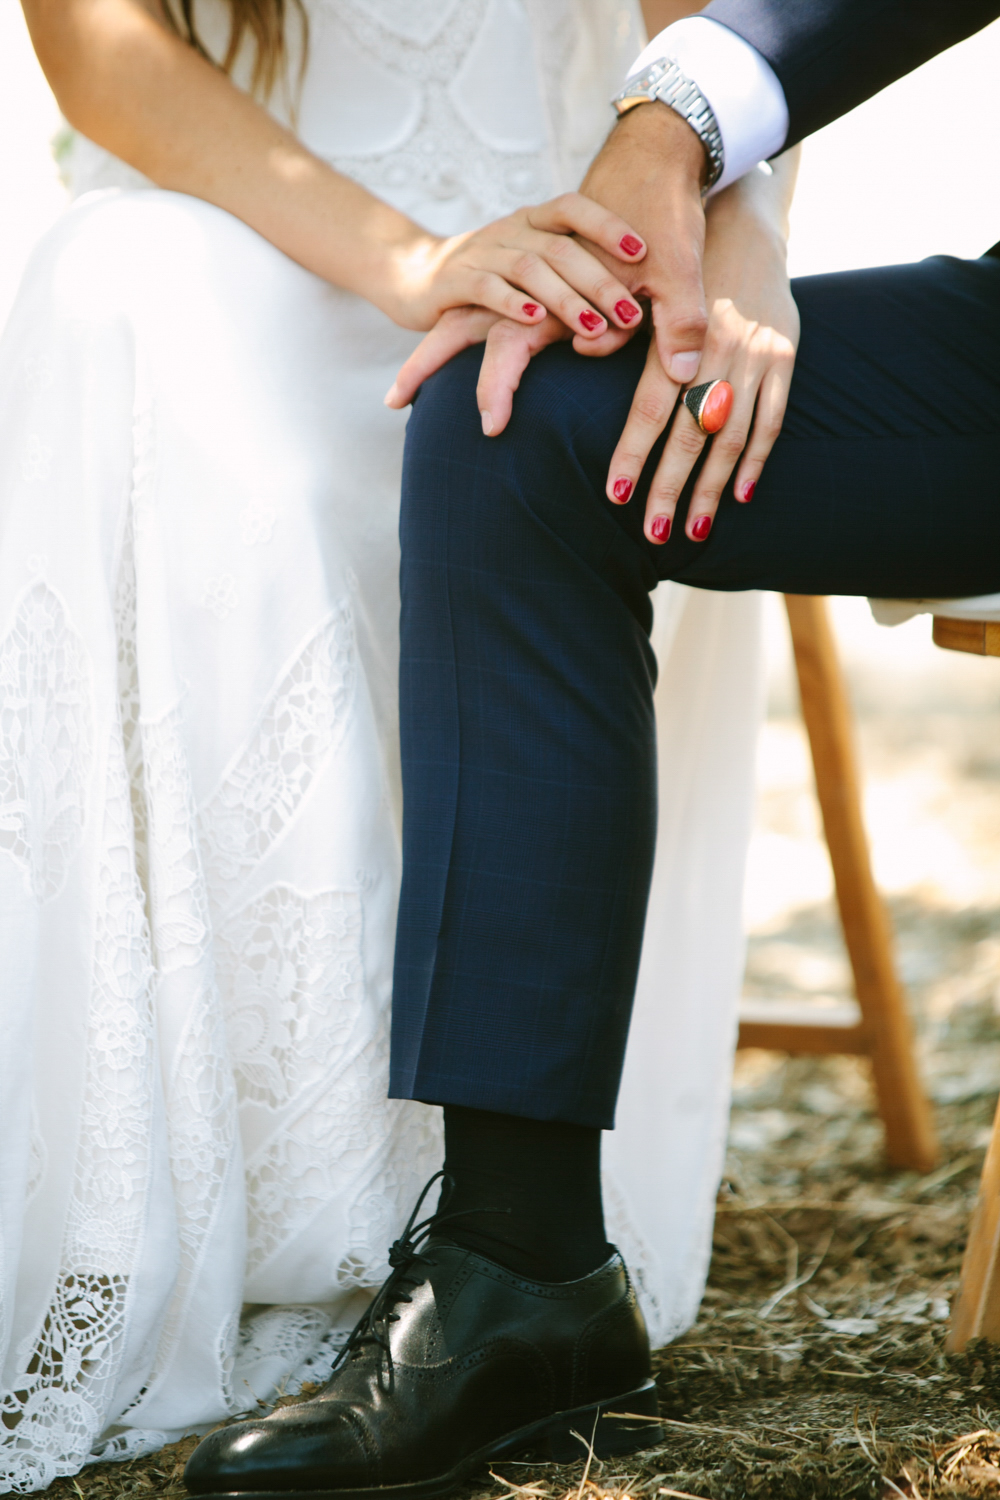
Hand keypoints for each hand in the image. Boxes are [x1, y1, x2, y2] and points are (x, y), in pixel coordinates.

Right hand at [387, 102, 709, 416]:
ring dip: (565, 300)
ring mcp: (480, 251)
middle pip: (560, 248)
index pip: (574, 207)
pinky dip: (513, 304)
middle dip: (600, 281)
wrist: (413, 277)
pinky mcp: (453, 280)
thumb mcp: (533, 265)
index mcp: (532, 220)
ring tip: (595, 328)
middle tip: (632, 315)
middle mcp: (509, 228)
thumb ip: (572, 272)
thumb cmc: (490, 279)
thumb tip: (634, 300)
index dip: (608, 225)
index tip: (644, 251)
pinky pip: (487, 287)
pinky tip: (536, 322)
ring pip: (529, 267)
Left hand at [606, 156, 800, 542]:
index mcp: (680, 337)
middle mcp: (720, 350)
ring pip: (733, 437)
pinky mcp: (785, 357)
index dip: (634, 453)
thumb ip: (618, 324)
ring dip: (712, 490)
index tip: (617, 494)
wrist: (745, 221)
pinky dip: (756, 461)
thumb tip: (579, 349)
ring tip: (691, 531)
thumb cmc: (680, 263)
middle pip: (692, 435)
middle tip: (652, 532)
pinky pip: (772, 420)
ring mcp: (757, 357)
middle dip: (671, 488)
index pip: (651, 408)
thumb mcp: (646, 283)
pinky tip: (741, 495)